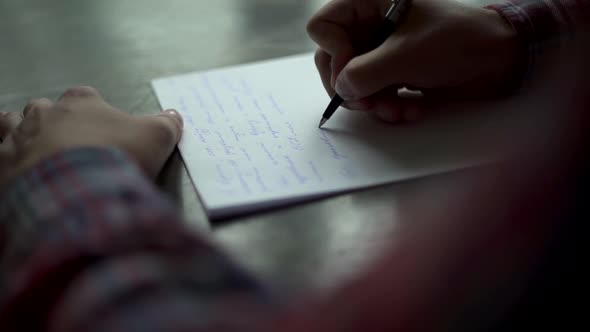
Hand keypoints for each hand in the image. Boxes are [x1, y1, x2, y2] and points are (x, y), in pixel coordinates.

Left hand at [0, 86, 182, 184]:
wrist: (77, 192)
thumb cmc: (117, 157)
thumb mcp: (156, 139)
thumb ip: (166, 125)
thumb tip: (175, 117)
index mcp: (81, 103)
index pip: (85, 96)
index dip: (95, 112)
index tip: (104, 131)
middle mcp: (44, 114)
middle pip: (44, 110)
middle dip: (54, 124)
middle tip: (70, 148)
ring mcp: (18, 139)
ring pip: (11, 127)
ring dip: (23, 138)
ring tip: (36, 156)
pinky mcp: (2, 166)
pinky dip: (9, 164)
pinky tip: (20, 176)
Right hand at [307, 0, 518, 122]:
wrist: (499, 59)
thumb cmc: (456, 42)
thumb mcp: (405, 56)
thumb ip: (363, 73)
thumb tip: (341, 89)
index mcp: (370, 3)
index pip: (324, 26)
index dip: (333, 53)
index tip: (353, 73)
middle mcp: (370, 24)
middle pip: (333, 58)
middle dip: (350, 86)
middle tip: (367, 104)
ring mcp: (381, 50)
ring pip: (353, 81)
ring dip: (373, 102)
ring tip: (397, 111)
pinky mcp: (393, 71)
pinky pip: (373, 92)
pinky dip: (387, 106)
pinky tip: (409, 110)